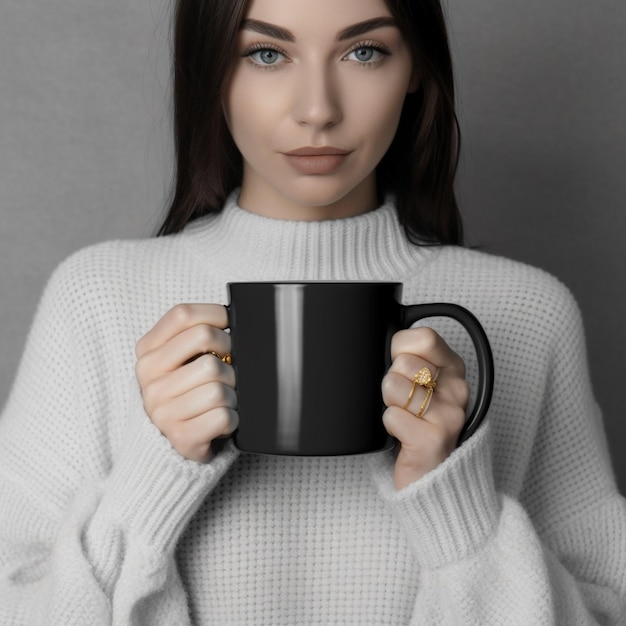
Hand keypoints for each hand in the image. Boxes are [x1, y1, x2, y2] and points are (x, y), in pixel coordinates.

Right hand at [135, 303, 237, 462]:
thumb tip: (233, 318)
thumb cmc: (185, 393)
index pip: (183, 314)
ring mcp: (162, 410)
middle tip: (228, 365)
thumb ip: (193, 335)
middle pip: (206, 339)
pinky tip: (221, 419)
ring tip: (222, 399)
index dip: (215, 314)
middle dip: (229, 352)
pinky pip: (224, 415)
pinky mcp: (181, 437)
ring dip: (232, 391)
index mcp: (147, 353)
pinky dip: (233, 417)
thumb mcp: (178, 360)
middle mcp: (149, 380)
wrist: (172, 446)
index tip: (227, 326)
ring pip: (219, 381)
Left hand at [381, 327, 468, 489]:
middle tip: (406, 402)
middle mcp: (457, 389)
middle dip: (392, 381)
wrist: (432, 477)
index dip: (401, 350)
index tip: (405, 370)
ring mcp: (448, 414)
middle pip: (402, 361)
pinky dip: (388, 426)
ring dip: (389, 404)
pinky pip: (390, 415)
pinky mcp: (433, 438)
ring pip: (393, 385)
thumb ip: (410, 359)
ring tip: (405, 417)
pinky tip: (402, 435)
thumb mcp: (421, 385)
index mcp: (454, 368)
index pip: (423, 337)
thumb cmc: (419, 424)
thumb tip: (384, 342)